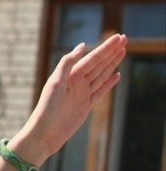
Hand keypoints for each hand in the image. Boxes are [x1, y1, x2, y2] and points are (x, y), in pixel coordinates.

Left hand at [16, 34, 124, 160]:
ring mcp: (83, 93)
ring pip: (102, 75)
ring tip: (123, 51)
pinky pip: (101, 91)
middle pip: (99, 63)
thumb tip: (83, 45)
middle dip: (112, 51)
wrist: (45, 133)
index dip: (106, 47)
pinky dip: (109, 82)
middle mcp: (77, 82)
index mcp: (70, 75)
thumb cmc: (47, 108)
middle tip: (125, 38)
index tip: (119, 37)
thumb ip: (67, 63)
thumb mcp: (56, 83)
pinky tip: (117, 75)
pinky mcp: (86, 105)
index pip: (92, 58)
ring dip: (112, 63)